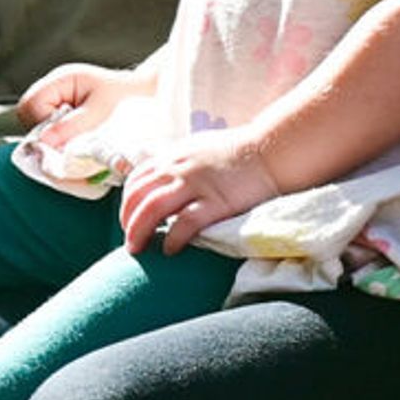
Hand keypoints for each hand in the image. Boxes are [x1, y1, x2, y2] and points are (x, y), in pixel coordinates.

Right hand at [16, 59, 137, 153]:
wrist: (149, 96)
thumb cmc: (128, 98)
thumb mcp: (102, 112)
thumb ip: (72, 126)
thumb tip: (44, 141)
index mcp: (62, 79)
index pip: (32, 104)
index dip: (43, 124)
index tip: (63, 139)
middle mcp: (54, 87)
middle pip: (27, 113)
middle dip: (45, 131)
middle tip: (69, 141)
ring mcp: (57, 99)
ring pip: (35, 122)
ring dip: (53, 136)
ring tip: (78, 139)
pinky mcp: (63, 111)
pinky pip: (49, 127)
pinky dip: (60, 137)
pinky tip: (78, 139)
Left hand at [119, 129, 278, 253]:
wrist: (272, 150)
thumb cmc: (239, 152)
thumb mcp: (198, 149)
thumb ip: (179, 163)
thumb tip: (164, 180)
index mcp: (172, 156)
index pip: (136, 180)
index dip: (127, 203)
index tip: (129, 219)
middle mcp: (177, 168)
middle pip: (137, 197)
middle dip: (127, 221)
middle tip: (130, 241)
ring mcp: (195, 184)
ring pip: (152, 209)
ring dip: (139, 231)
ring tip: (138, 249)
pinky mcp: (216, 201)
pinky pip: (185, 223)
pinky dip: (173, 238)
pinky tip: (171, 250)